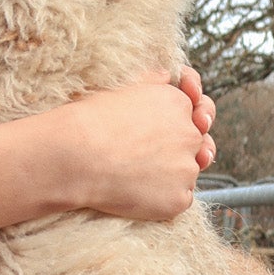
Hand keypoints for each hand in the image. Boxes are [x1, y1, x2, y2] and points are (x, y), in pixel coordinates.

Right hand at [0, 67, 216, 235]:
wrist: (77, 156)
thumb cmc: (90, 120)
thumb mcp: (122, 88)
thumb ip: (152, 82)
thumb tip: (169, 75)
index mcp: (177, 103)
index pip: (196, 113)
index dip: (187, 120)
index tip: (170, 130)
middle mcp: (189, 134)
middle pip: (196, 144)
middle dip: (180, 149)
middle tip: (149, 155)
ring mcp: (186, 169)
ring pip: (187, 173)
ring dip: (172, 175)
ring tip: (138, 173)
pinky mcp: (179, 199)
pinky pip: (180, 199)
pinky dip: (164, 198)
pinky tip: (138, 192)